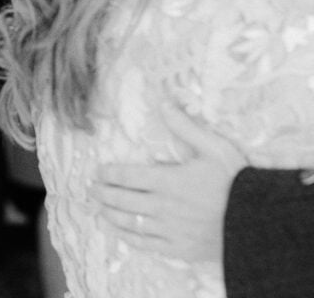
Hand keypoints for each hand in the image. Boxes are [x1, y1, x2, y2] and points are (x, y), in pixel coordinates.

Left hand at [91, 103, 245, 262]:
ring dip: (110, 214)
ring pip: (129, 222)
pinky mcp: (179, 249)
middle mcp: (164, 207)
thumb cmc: (238, 183)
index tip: (97, 171)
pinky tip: (119, 231)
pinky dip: (128, 237)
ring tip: (98, 208)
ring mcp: (170, 231)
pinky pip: (146, 245)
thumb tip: (164, 102)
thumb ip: (185, 126)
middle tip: (91, 189)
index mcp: (169, 181)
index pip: (127, 176)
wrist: (262, 222)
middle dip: (102, 193)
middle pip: (122, 200)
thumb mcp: (215, 148)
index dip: (108, 174)